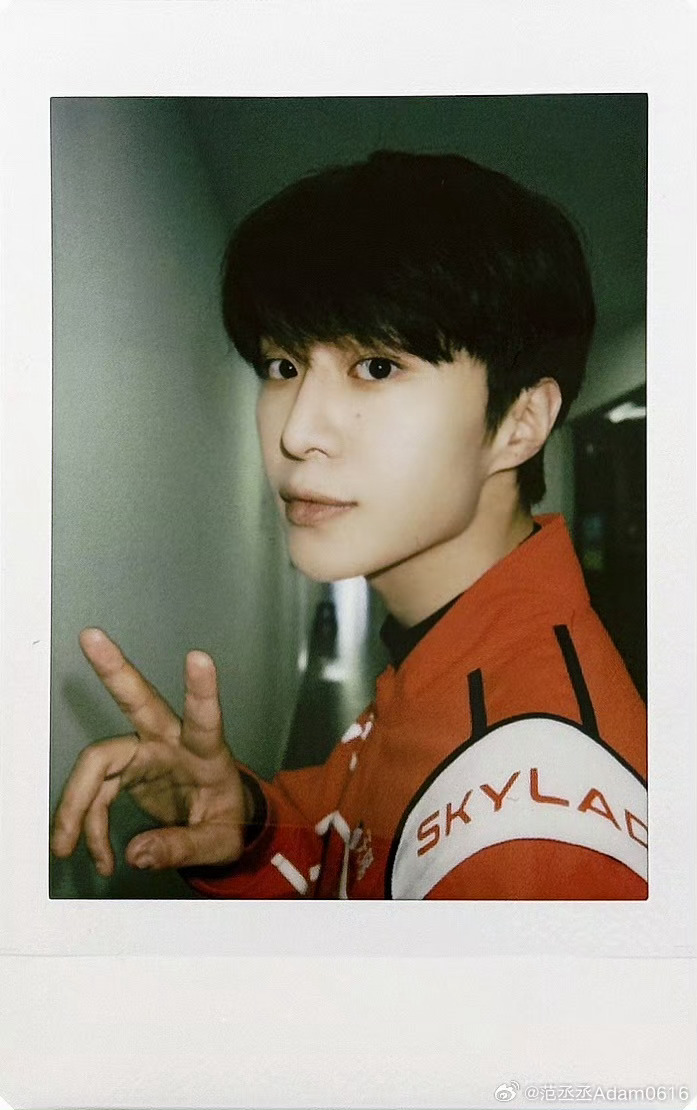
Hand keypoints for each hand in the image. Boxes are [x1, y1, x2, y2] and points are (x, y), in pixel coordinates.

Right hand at [51, 628, 250, 876]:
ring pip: (98, 759)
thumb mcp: (220, 842)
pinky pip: (95, 793)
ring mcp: (146, 751)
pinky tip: (97, 854)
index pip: (206, 718)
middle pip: (139, 702)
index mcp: (207, 752)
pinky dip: (87, 824)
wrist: (221, 822)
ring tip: (65, 847)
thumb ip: (183, 847)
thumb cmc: (228, 821)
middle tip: (91, 635)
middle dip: (115, 669)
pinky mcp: (128, 769)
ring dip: (75, 803)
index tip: (199, 657)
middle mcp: (171, 741)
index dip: (201, 690)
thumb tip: (137, 853)